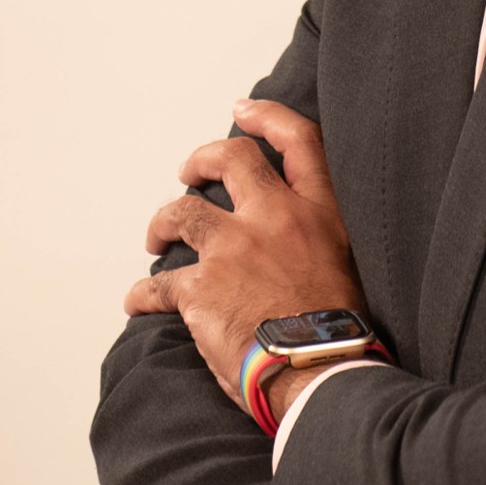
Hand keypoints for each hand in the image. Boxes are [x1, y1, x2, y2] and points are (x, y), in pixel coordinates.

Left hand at [123, 99, 367, 408]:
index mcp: (320, 212)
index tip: (244, 111)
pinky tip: (137, 303)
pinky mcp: (200, 289)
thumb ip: (319, 240)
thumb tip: (295, 246)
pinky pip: (157, 284)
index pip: (299, 140)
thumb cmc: (338, 334)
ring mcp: (234, 250)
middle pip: (228, 160)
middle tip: (188, 172)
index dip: (267, 117)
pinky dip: (142, 293)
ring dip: (163, 223)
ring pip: (182, 213)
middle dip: (200, 159)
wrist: (321, 373)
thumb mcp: (348, 266)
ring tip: (156, 237)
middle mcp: (275, 218)